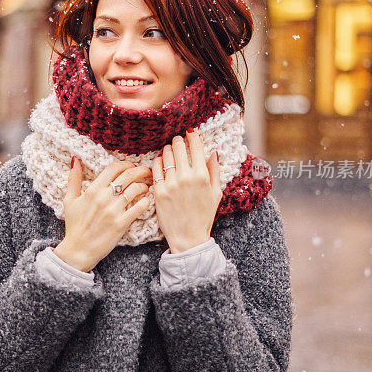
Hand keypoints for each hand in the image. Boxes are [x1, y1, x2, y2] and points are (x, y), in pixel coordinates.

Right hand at [53, 159, 152, 271]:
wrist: (78, 250)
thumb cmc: (74, 225)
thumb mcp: (70, 200)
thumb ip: (74, 179)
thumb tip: (75, 160)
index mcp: (92, 190)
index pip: (113, 168)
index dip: (125, 164)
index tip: (131, 166)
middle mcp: (104, 198)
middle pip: (127, 175)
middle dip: (140, 170)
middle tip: (145, 172)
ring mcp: (113, 211)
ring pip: (135, 189)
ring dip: (144, 185)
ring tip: (146, 187)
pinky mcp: (121, 223)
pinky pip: (139, 207)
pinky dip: (145, 201)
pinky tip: (146, 201)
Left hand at [152, 130, 222, 252]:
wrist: (188, 237)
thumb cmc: (204, 216)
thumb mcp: (215, 193)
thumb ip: (214, 171)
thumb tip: (213, 152)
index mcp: (202, 176)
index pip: (195, 146)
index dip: (192, 136)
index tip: (190, 134)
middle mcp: (186, 177)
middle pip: (178, 147)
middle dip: (179, 141)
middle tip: (178, 141)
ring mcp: (170, 184)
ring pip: (166, 155)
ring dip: (168, 150)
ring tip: (170, 151)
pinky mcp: (158, 191)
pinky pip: (156, 168)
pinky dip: (158, 162)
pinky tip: (162, 163)